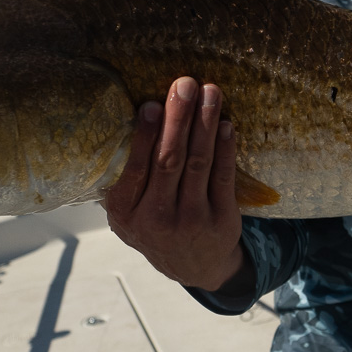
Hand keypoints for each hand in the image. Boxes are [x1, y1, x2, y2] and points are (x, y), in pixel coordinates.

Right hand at [101, 76, 245, 289]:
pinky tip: (225, 125)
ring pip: (198, 163)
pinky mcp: (221, 220)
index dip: (143, 136)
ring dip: (205, 123)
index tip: (150, 103)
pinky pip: (224, 176)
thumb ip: (126, 177)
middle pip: (169, 160)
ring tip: (211, 93)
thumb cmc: (155, 224)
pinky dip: (225, 148)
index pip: (134, 169)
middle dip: (178, 118)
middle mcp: (156, 218)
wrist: (193, 266)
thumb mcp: (129, 211)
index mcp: (125, 212)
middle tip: (185, 84)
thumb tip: (129, 117)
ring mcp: (191, 220)